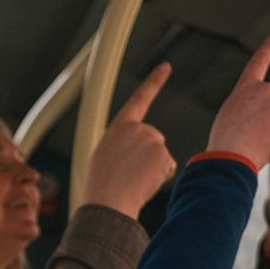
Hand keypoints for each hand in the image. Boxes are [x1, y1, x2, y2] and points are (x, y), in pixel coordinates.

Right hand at [82, 62, 176, 216]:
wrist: (108, 201)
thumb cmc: (102, 185)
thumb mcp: (104, 156)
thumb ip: (122, 145)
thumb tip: (134, 152)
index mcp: (118, 127)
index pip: (140, 99)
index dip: (154, 81)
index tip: (166, 67)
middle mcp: (136, 128)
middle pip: (153, 139)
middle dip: (148, 156)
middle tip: (129, 173)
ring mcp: (151, 139)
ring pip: (160, 155)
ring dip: (152, 168)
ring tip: (134, 179)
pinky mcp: (162, 153)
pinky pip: (167, 167)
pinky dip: (159, 177)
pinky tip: (144, 183)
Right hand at [207, 32, 269, 168]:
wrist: (231, 155)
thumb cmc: (226, 144)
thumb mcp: (231, 117)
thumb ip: (249, 108)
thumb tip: (266, 119)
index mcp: (246, 89)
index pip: (258, 62)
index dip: (269, 47)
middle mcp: (265, 89)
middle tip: (258, 133)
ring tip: (264, 140)